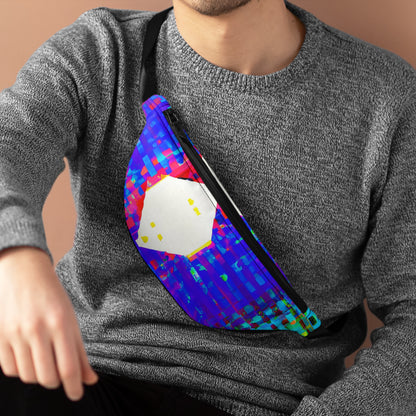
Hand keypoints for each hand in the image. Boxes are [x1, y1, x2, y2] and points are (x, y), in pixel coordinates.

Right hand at [0, 246, 98, 400]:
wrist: (24, 272)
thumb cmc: (53, 296)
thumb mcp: (71, 319)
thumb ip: (80, 352)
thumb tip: (90, 380)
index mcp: (61, 323)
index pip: (68, 367)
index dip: (74, 387)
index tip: (77, 394)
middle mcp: (38, 330)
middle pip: (48, 378)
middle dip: (57, 382)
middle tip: (60, 372)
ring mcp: (16, 334)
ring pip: (28, 377)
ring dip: (39, 376)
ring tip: (45, 361)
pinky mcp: (0, 337)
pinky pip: (10, 370)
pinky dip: (22, 369)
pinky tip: (28, 357)